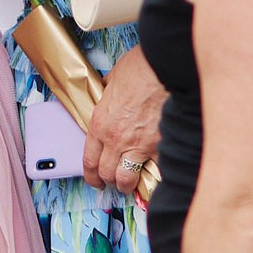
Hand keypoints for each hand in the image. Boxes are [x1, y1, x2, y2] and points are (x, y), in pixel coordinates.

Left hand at [85, 45, 164, 191]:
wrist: (164, 67)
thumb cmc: (140, 69)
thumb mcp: (113, 80)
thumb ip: (108, 95)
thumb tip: (109, 94)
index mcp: (100, 124)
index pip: (89, 160)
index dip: (91, 175)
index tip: (95, 180)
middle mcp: (116, 139)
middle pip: (106, 173)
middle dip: (108, 181)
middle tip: (112, 183)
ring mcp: (139, 145)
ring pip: (127, 178)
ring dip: (127, 184)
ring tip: (130, 184)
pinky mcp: (161, 146)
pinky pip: (155, 170)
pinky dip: (154, 173)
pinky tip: (155, 173)